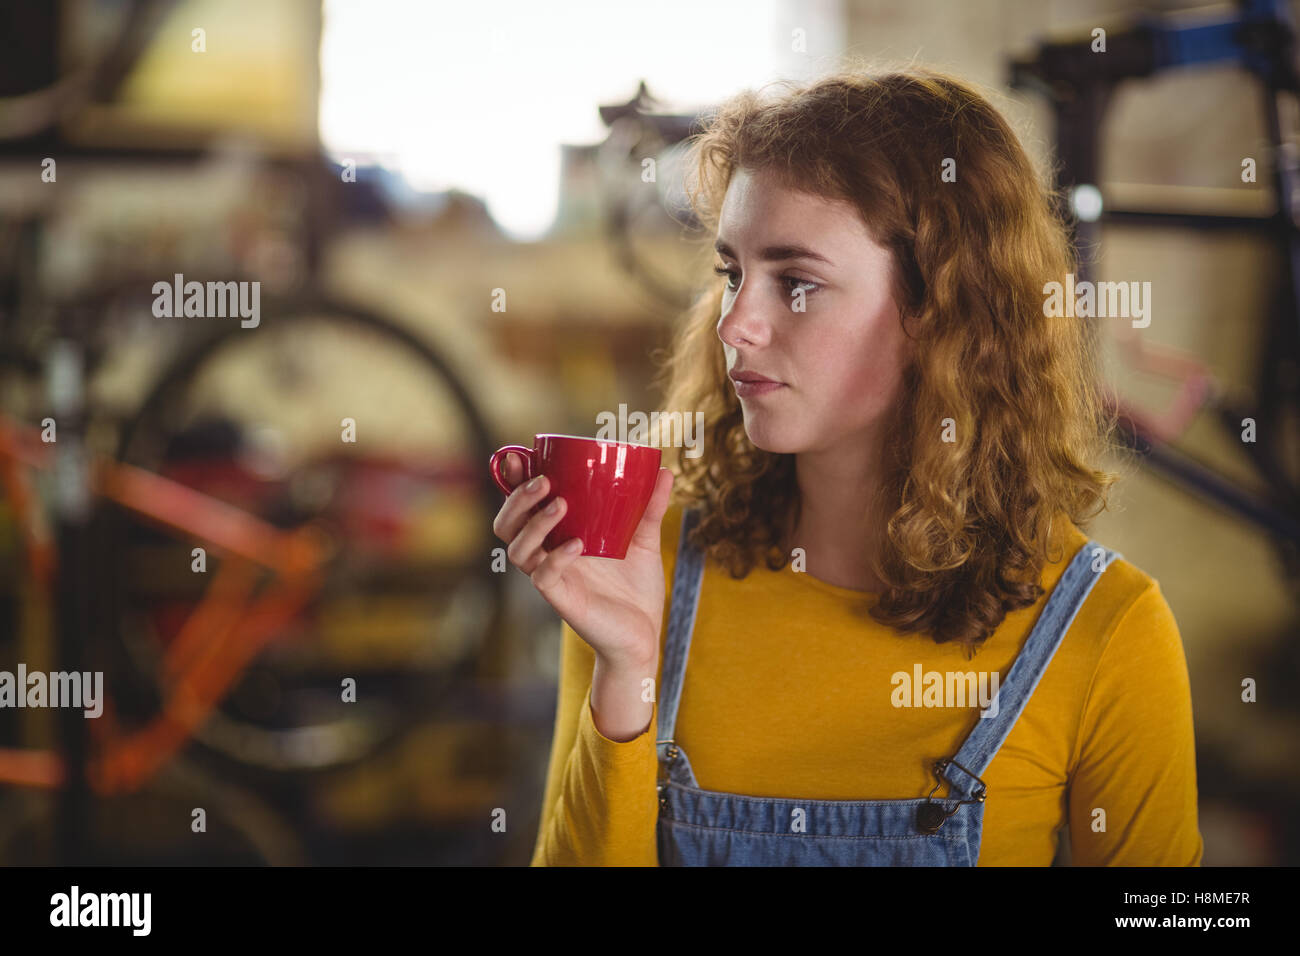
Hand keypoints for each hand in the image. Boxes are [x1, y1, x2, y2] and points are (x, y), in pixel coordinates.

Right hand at [491, 452, 674, 671]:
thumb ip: (651, 507)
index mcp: (558, 537)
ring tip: (560, 504)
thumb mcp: (645, 540)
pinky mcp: (562, 600)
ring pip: (518, 550)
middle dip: (517, 500)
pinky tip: (577, 545)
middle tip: (545, 482)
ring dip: (534, 523)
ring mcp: (552, 578)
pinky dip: (557, 558)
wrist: (644, 635)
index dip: (512, 484)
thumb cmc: (635, 589)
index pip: (523, 508)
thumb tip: (664, 471)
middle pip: (508, 525)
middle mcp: (547, 556)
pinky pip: (544, 577)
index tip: (518, 458)